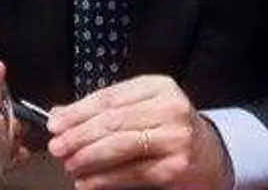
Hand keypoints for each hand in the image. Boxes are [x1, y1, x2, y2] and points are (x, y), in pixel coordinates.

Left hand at [46, 75, 231, 189]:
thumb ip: (104, 111)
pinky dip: (105, 178)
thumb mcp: (142, 109)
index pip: (110, 97)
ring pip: (121, 145)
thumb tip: (59, 115)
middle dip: (79, 135)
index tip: (56, 123)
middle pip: (114, 121)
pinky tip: (88, 182)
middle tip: (57, 146)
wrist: (211, 156)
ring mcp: (176, 137)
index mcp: (159, 87)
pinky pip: (132, 172)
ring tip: (70, 164)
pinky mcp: (176, 167)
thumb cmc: (169, 130)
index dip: (78, 111)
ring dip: (89, 157)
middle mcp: (170, 108)